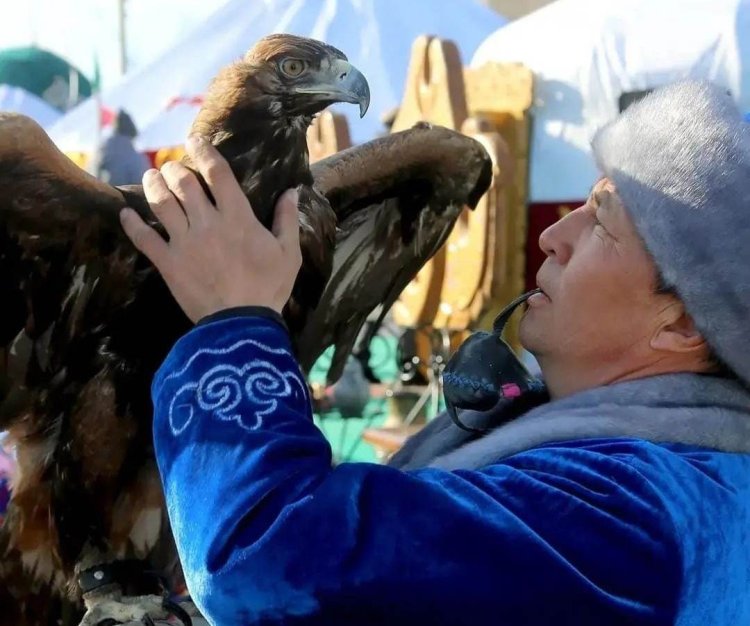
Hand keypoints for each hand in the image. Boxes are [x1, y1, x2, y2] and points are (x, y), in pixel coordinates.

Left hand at [120, 136, 301, 321]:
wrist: (241, 323)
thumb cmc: (269, 287)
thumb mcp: (289, 253)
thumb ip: (286, 220)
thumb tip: (292, 192)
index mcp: (237, 216)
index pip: (217, 174)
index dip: (204, 152)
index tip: (194, 141)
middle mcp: (207, 222)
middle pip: (183, 184)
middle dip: (174, 169)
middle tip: (171, 166)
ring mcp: (184, 242)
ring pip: (162, 203)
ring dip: (153, 185)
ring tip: (150, 176)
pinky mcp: (168, 263)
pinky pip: (144, 239)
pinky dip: (132, 224)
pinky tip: (124, 213)